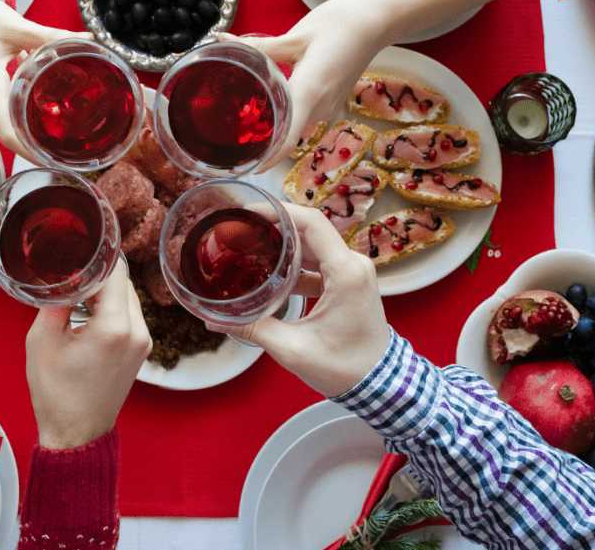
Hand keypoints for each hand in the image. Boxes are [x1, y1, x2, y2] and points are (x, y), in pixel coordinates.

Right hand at [0, 0, 90, 159]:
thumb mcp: (15, 25)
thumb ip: (50, 36)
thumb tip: (85, 39)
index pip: (10, 134)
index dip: (32, 153)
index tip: (55, 160)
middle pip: (14, 130)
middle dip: (41, 137)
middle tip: (74, 138)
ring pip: (11, 117)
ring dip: (33, 117)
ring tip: (66, 119)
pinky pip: (5, 106)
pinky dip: (24, 103)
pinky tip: (44, 94)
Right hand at [24, 258, 152, 448]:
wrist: (76, 434)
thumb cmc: (56, 394)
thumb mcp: (42, 340)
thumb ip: (55, 302)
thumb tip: (61, 278)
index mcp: (115, 327)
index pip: (116, 272)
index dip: (97, 256)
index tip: (79, 246)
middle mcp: (137, 331)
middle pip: (124, 282)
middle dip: (99, 273)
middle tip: (71, 267)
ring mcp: (143, 341)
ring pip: (128, 297)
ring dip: (106, 290)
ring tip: (77, 289)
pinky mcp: (141, 349)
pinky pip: (130, 314)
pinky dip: (112, 307)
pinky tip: (89, 309)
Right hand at [206, 203, 390, 397]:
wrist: (380, 385)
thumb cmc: (345, 368)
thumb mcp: (293, 349)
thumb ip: (253, 329)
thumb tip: (214, 320)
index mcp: (345, 273)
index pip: (312, 222)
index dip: (279, 210)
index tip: (249, 213)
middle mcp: (353, 265)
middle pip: (310, 230)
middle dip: (274, 227)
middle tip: (241, 231)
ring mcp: (353, 272)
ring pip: (313, 245)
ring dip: (284, 246)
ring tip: (250, 248)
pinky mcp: (349, 282)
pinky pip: (319, 262)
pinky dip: (295, 264)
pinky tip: (270, 274)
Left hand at [225, 0, 401, 170]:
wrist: (375, 22)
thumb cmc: (338, 25)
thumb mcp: (294, 36)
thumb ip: (259, 47)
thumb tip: (224, 41)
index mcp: (310, 91)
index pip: (287, 136)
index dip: (269, 156)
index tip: (250, 167)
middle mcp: (320, 106)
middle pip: (285, 129)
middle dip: (261, 131)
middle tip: (230, 128)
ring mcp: (328, 107)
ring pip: (293, 120)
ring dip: (274, 117)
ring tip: (245, 107)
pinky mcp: (331, 103)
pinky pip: (303, 112)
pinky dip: (288, 108)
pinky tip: (272, 96)